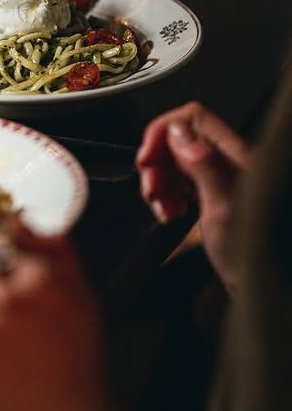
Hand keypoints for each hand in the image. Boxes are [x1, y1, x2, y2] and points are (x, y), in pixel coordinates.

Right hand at [136, 101, 250, 290]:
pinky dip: (168, 194)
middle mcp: (231, 162)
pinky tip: (170, 212)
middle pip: (181, 139)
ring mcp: (223, 178)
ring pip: (178, 160)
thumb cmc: (253, 258)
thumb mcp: (223, 210)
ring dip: (160, 180)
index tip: (147, 158)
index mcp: (238, 156)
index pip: (193, 118)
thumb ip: (203, 166)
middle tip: (152, 189)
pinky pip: (182, 181)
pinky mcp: (215, 194)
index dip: (163, 132)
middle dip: (158, 161)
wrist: (265, 292)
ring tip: (161, 207)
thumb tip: (179, 132)